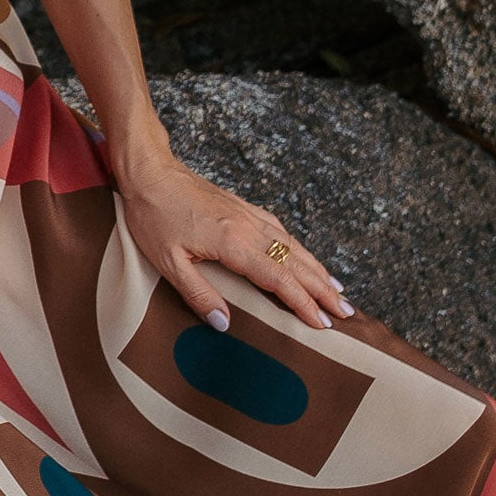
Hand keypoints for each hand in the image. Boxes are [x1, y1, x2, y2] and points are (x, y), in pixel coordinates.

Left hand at [114, 148, 352, 332]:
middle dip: (322, 289)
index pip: (279, 279)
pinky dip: (298, 246)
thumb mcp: (167, 262)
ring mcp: (247, 214)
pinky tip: (304, 255)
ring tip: (337, 288)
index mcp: (233, 243)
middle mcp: (248, 227)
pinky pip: (279, 229)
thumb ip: (198, 293)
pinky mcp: (241, 206)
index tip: (323, 324)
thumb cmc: (153, 215)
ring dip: (316, 268)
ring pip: (292, 244)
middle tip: (346, 312)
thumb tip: (224, 324)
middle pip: (295, 262)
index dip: (303, 303)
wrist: (149, 171)